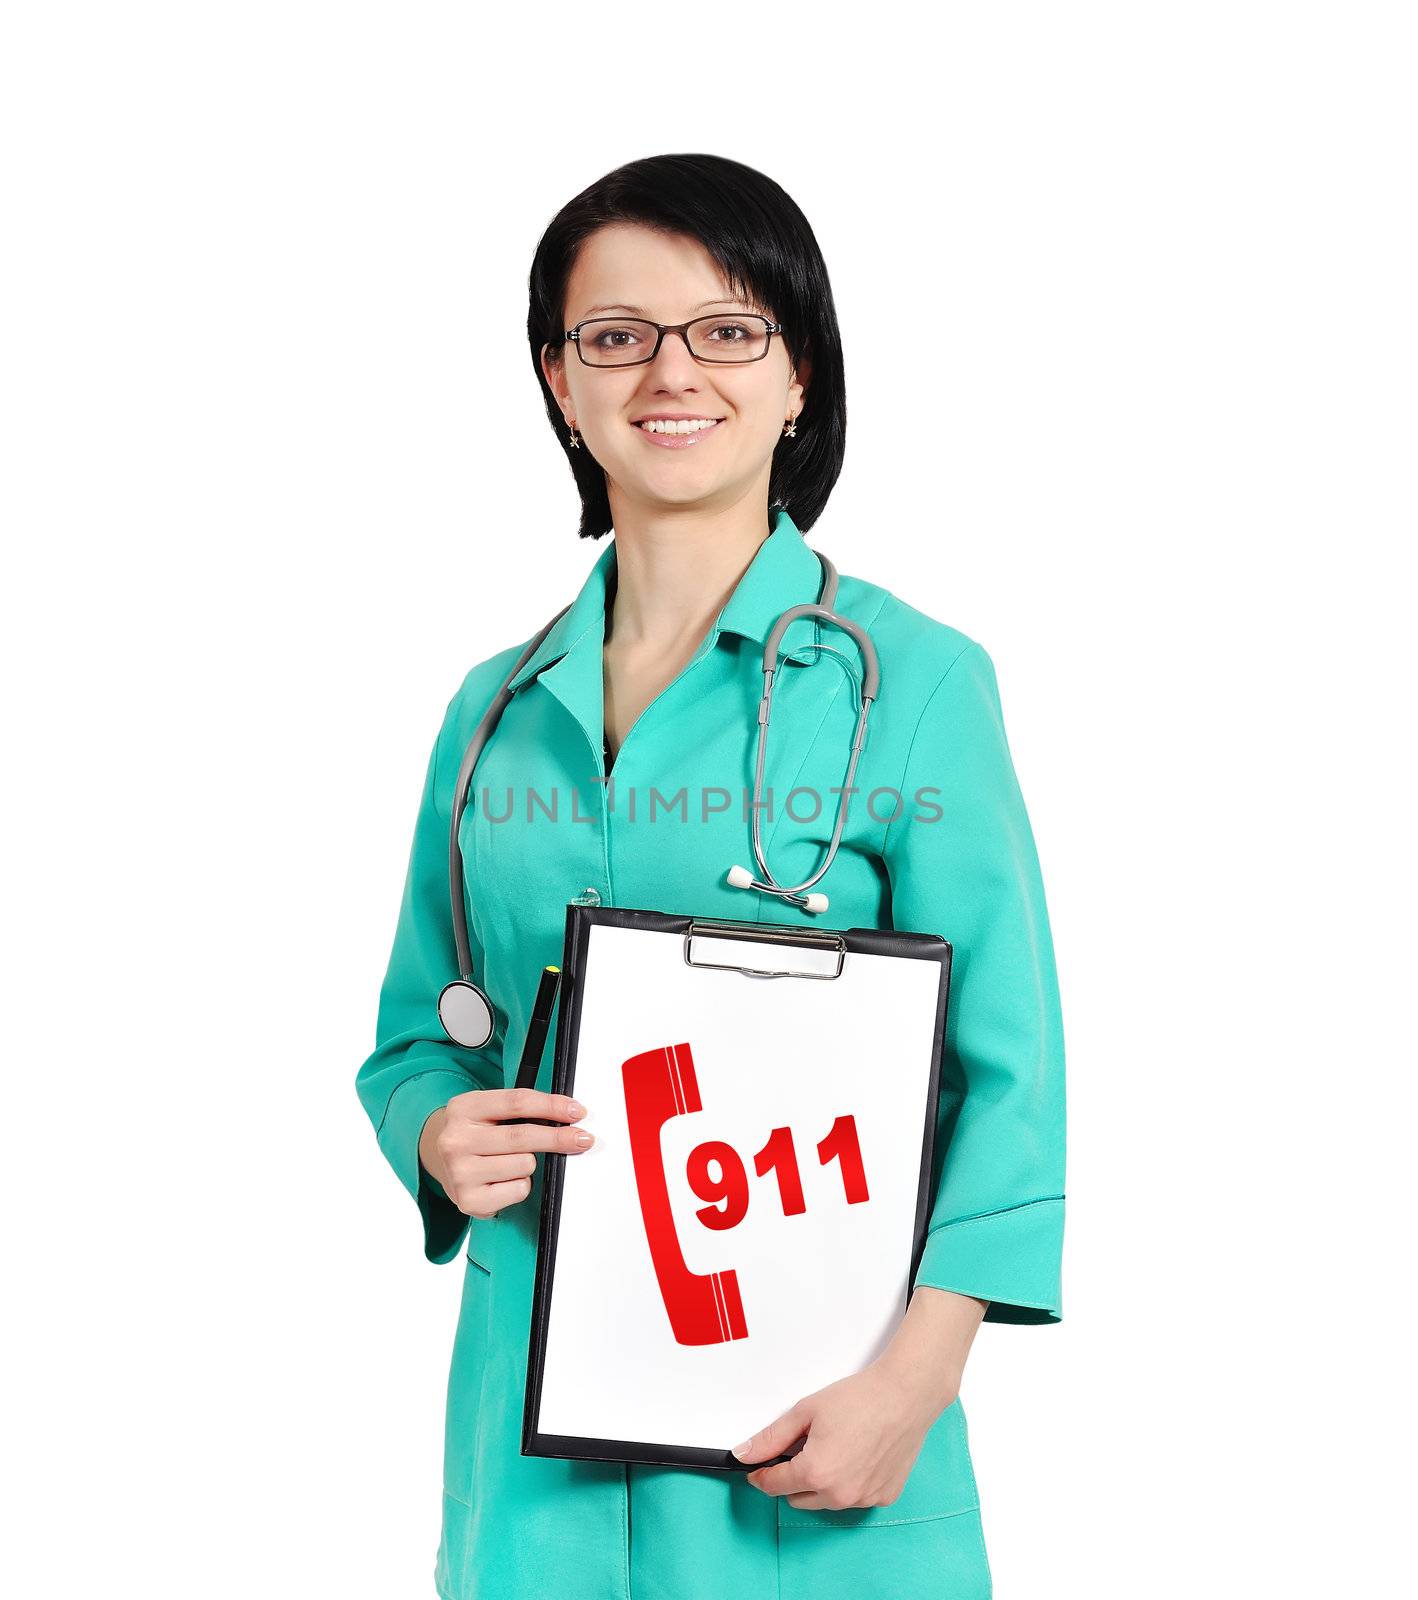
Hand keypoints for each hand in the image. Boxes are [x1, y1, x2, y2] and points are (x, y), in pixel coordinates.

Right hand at [418, 1087, 593, 1217]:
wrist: (440, 1162)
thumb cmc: (477, 1134)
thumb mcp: (489, 1110)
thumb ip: (521, 1109)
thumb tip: (568, 1115)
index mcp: (463, 1108)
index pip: (517, 1102)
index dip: (552, 1106)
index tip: (576, 1111)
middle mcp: (456, 1140)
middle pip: (523, 1136)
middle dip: (558, 1138)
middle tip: (582, 1138)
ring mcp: (460, 1172)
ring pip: (524, 1164)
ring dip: (530, 1164)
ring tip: (512, 1162)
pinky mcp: (469, 1200)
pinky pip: (519, 1190)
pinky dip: (521, 1185)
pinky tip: (505, 1180)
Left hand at [731, 1363, 935, 1511]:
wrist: (905, 1396)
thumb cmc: (859, 1399)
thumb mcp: (806, 1411)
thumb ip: (772, 1438)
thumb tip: (744, 1454)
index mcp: (815, 1473)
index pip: (774, 1486)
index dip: (761, 1476)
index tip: (758, 1470)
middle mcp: (839, 1495)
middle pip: (798, 1499)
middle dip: (792, 1479)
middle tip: (802, 1450)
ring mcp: (863, 1500)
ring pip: (826, 1501)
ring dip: (821, 1484)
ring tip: (834, 1449)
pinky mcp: (884, 1498)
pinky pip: (855, 1499)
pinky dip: (849, 1484)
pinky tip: (857, 1457)